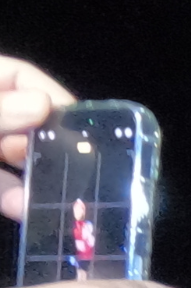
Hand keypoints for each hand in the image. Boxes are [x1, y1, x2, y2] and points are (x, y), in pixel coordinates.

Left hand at [0, 56, 75, 222]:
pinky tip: (27, 210)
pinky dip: (12, 196)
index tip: (81, 124)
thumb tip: (42, 105)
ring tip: (57, 194)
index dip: (50, 95)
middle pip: (21, 118)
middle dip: (45, 142)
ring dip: (35, 175)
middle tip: (70, 164)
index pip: (17, 77)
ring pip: (11, 155)